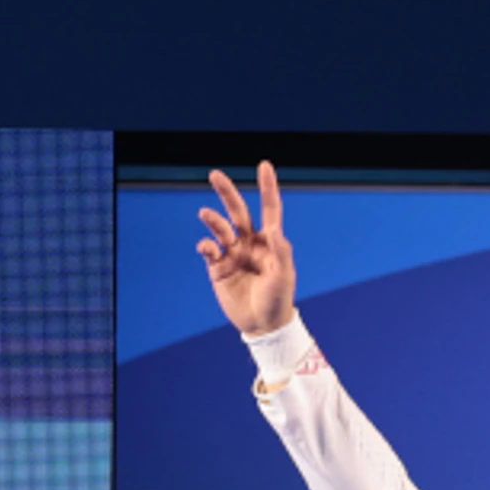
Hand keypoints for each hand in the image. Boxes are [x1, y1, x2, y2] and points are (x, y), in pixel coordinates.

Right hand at [197, 161, 297, 337]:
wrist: (262, 324)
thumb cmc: (278, 299)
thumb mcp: (284, 275)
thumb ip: (280, 252)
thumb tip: (275, 230)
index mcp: (269, 241)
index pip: (269, 209)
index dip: (267, 188)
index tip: (264, 166)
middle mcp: (249, 243)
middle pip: (237, 211)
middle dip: (227, 193)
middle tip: (215, 174)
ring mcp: (233, 254)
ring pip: (220, 228)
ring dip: (213, 220)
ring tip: (205, 213)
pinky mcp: (218, 268)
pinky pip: (209, 250)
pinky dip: (205, 246)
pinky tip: (207, 248)